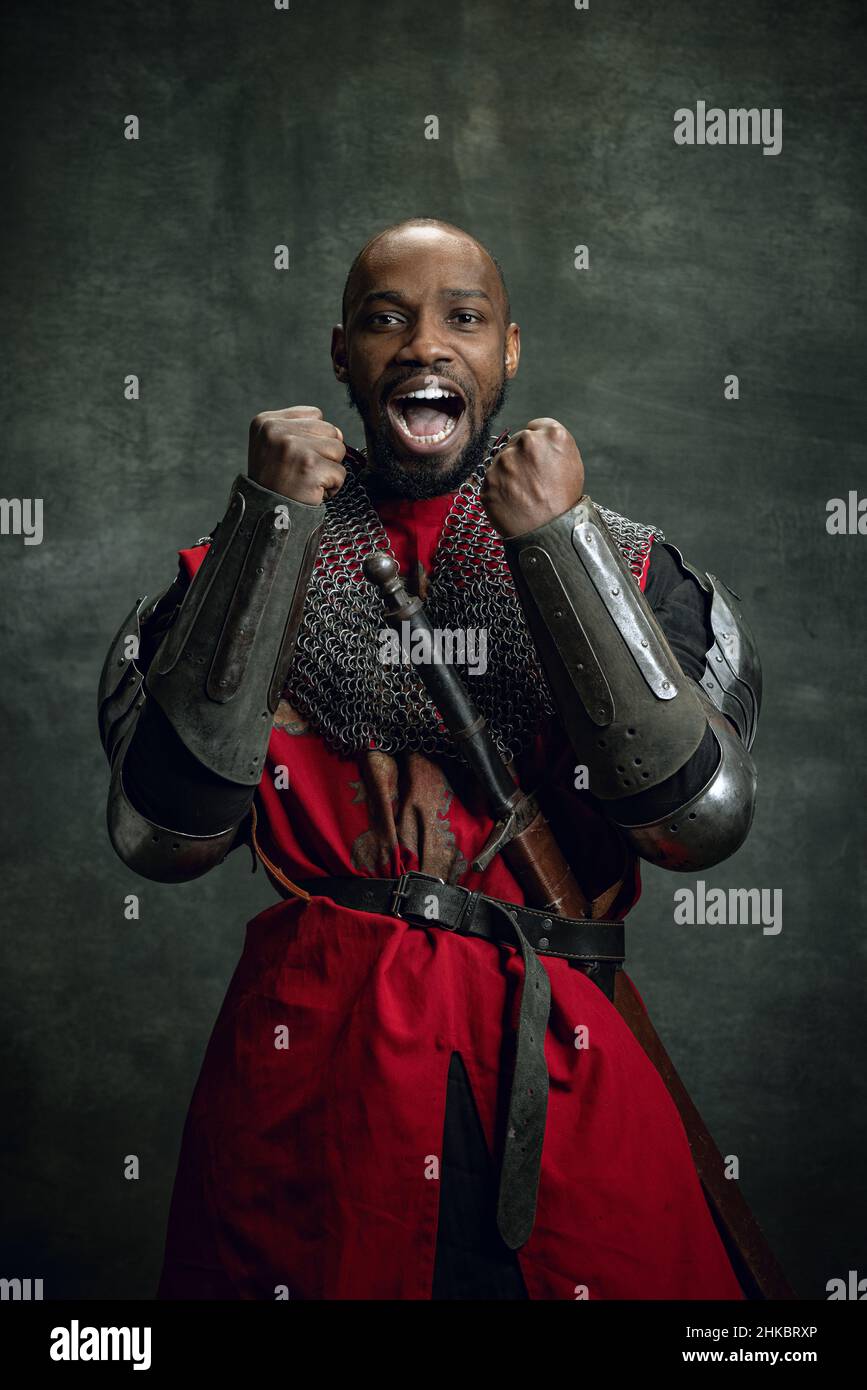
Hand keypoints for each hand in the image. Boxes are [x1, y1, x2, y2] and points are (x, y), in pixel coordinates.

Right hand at [248, 406, 346, 503]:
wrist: (266, 515)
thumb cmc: (275, 482)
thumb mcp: (275, 446)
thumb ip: (304, 430)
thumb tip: (339, 433)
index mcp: (266, 421)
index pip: (315, 415)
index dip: (312, 438)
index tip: (294, 457)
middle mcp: (277, 430)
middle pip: (330, 430)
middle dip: (323, 454)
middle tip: (301, 471)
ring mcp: (294, 447)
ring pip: (338, 449)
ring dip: (328, 470)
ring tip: (306, 480)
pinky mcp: (310, 466)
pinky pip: (340, 473)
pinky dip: (332, 487)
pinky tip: (311, 491)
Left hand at [480, 418, 585, 537]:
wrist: (549, 534)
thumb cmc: (564, 502)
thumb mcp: (574, 464)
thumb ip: (553, 445)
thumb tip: (537, 438)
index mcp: (552, 435)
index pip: (536, 426)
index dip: (538, 443)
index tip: (539, 457)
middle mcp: (526, 442)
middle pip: (517, 441)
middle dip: (522, 457)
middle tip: (533, 480)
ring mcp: (503, 462)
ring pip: (502, 461)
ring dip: (509, 473)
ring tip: (524, 494)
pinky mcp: (488, 481)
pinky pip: (491, 481)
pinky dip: (499, 490)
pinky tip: (513, 502)